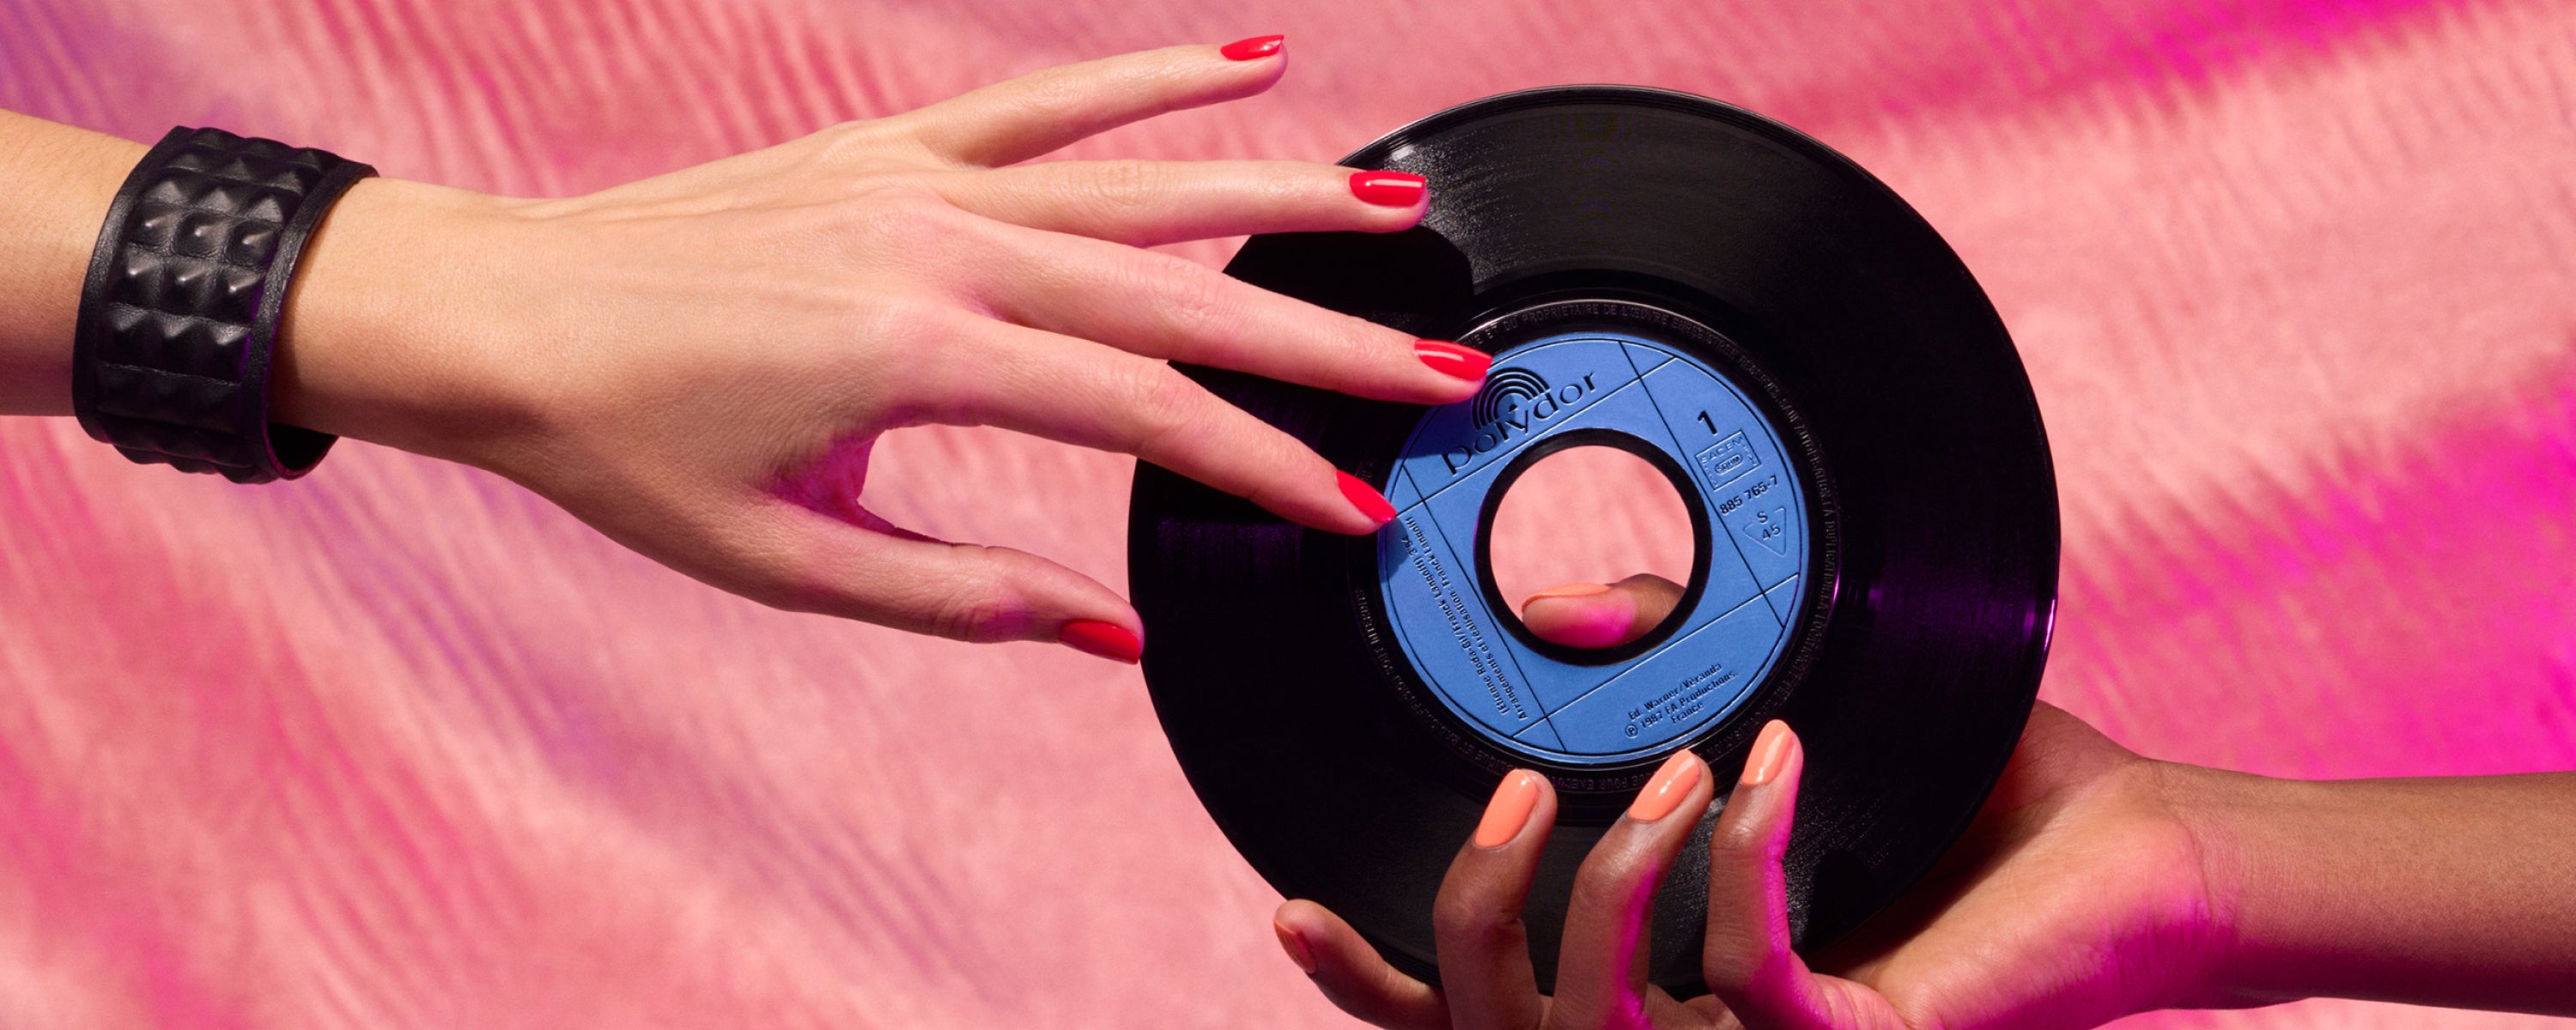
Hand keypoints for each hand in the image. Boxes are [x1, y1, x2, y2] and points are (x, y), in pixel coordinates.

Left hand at [267, 41, 1485, 657]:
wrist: (496, 315)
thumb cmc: (623, 448)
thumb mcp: (788, 560)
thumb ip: (961, 600)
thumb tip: (1108, 639)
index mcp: (917, 353)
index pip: (1144, 412)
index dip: (1264, 468)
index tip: (1352, 511)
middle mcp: (936, 241)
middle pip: (1178, 287)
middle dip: (1325, 336)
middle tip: (1446, 365)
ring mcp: (917, 175)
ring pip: (1137, 175)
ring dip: (1275, 191)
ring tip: (1393, 204)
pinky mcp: (889, 139)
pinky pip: (1044, 99)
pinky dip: (1149, 76)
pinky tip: (1248, 57)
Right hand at [1271, 576, 2230, 1029]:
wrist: (2150, 859)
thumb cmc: (1982, 788)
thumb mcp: (1784, 704)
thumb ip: (1666, 663)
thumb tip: (1559, 610)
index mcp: (1660, 992)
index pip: (1476, 1013)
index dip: (1372, 978)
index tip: (1296, 902)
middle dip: (1469, 906)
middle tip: (1514, 787)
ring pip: (1597, 1022)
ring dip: (1613, 874)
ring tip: (1678, 756)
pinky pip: (1745, 976)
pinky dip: (1745, 849)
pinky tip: (1779, 756)